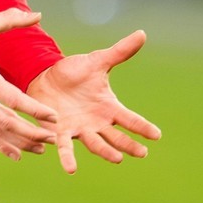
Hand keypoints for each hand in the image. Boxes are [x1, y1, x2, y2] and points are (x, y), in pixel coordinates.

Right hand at [0, 9, 58, 160]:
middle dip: (32, 133)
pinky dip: (1, 146)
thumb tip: (38, 14)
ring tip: (43, 148)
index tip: (54, 117)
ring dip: (21, 143)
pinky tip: (18, 154)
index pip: (13, 99)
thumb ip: (11, 19)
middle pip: (7, 123)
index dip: (35, 110)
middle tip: (55, 138)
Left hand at [27, 29, 161, 173]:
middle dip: (129, 145)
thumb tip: (142, 33)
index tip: (157, 135)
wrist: (46, 76)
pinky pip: (65, 145)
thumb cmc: (74, 71)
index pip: (129, 118)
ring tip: (117, 159)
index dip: (143, 127)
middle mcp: (96, 122)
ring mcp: (79, 128)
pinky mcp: (59, 131)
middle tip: (142, 153)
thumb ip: (120, 52)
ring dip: (106, 152)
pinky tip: (71, 168)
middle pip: (116, 136)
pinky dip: (67, 156)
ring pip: (96, 144)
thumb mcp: (98, 61)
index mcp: (108, 107)